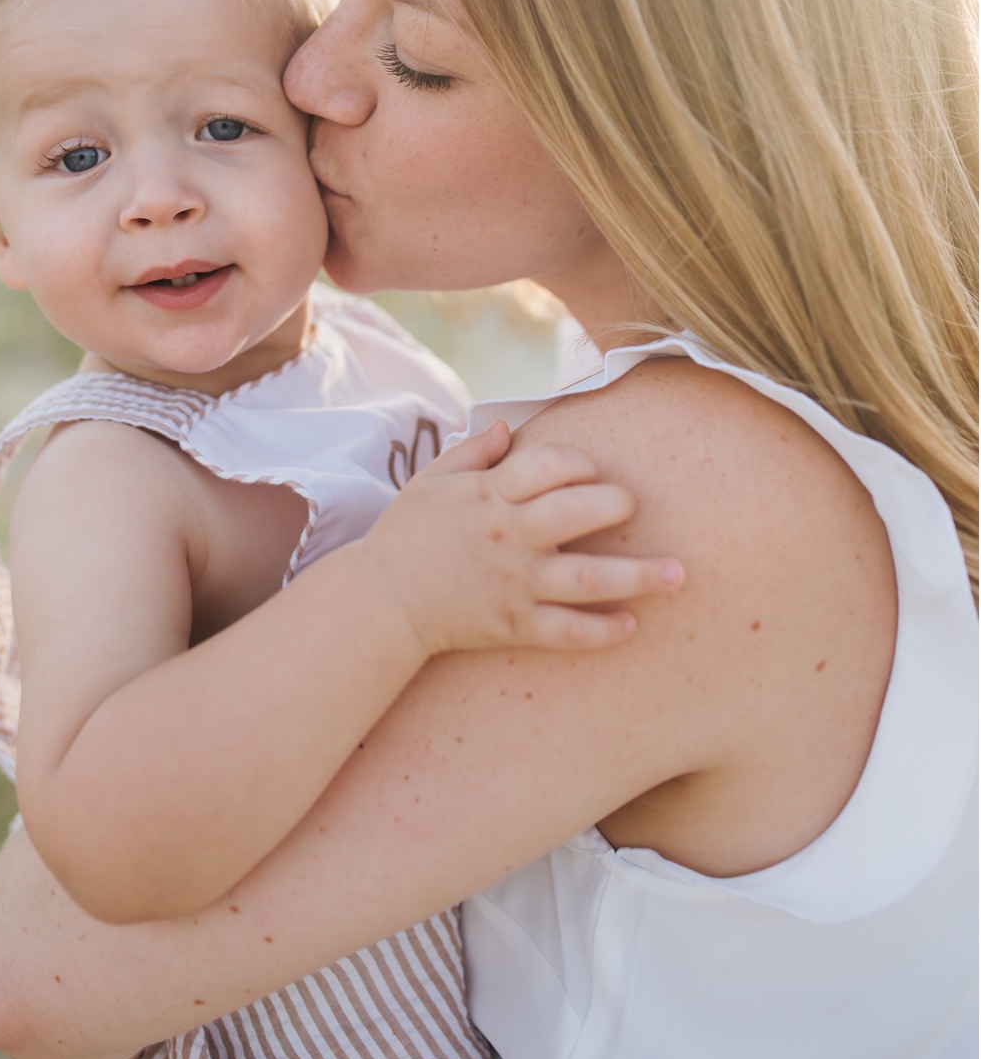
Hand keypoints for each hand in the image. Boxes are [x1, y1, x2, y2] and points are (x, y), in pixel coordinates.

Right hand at [359, 421, 681, 656]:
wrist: (380, 602)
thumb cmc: (407, 535)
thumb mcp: (430, 481)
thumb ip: (471, 452)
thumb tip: (506, 427)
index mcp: (489, 495)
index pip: (548, 465)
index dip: (579, 462)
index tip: (592, 471)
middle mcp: (508, 536)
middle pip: (577, 513)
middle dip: (617, 505)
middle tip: (635, 506)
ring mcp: (515, 584)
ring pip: (586, 578)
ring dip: (637, 576)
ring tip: (678, 573)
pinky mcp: (514, 626)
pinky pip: (566, 631)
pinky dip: (600, 630)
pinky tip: (631, 624)